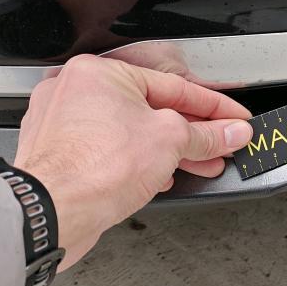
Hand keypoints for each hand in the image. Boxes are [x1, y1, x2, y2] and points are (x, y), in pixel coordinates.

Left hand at [14, 54, 252, 269]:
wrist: (53, 212)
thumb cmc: (93, 169)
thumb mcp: (171, 141)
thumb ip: (206, 135)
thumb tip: (230, 132)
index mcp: (99, 72)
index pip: (173, 87)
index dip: (212, 106)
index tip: (232, 119)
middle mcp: (75, 92)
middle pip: (151, 109)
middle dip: (192, 132)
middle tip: (221, 144)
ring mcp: (62, 125)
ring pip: (130, 132)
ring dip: (169, 150)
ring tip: (200, 164)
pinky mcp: (59, 155)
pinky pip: (110, 151)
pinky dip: (138, 162)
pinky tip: (162, 177)